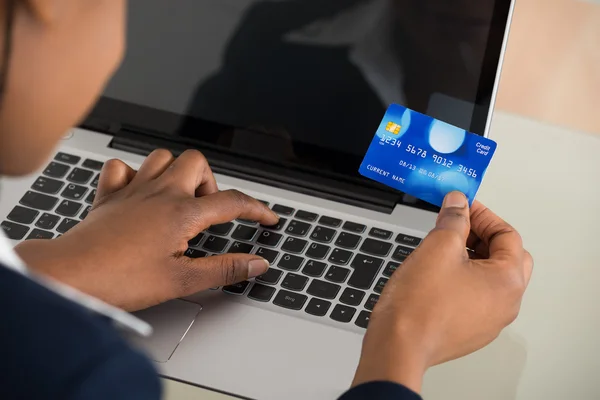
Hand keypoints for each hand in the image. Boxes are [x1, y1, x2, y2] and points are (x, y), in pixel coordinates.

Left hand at [15, 149, 278, 310]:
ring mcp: (133, 190)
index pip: (232, 202)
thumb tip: (255, 263)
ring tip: (179, 199)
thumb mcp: (182, 281)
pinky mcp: (109, 195)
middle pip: (197, 162)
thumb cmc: (120, 279)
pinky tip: (140, 193)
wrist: (71, 275)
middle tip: (208, 210)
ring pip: (163, 157)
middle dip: (211, 182)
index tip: (267, 217)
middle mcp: (159, 193)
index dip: (257, 209)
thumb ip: (224, 269)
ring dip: (177, 172)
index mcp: (181, 213)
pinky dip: (135, 174)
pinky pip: (123, 167)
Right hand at [353, 192, 532, 392]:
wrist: (398, 345)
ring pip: (489, 278)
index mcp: (507, 282)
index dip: (483, 215)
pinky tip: (438, 273)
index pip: (507, 235)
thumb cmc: (419, 305)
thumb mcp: (438, 246)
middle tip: (457, 225)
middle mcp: (506, 304)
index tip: (461, 207)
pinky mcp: (471, 330)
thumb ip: (454, 219)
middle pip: (505, 257)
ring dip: (472, 257)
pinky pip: (475, 297)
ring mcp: (489, 320)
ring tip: (443, 248)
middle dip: (482, 236)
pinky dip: (463, 279)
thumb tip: (458, 203)